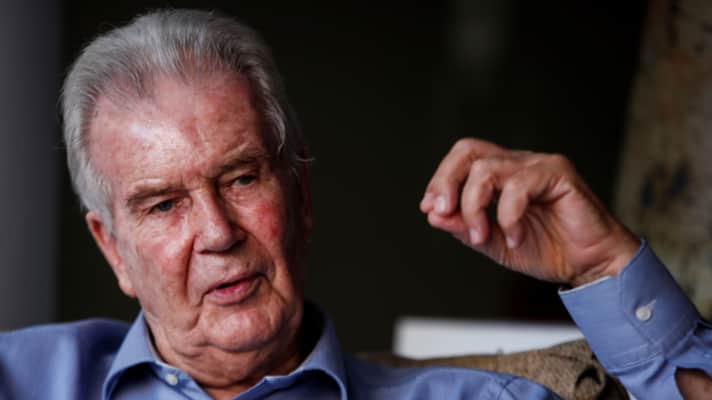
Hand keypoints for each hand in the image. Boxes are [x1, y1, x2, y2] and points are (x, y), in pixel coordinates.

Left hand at [419, 138, 639, 285]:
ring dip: (475, 207)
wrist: (592, 266)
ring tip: (482, 236)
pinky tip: (515, 237)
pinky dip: (508, 216)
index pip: (463, 159)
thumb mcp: (495, 244)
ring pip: (487, 169)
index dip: (441, 180)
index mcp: (503, 175)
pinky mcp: (559, 174)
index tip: (430, 209)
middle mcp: (519, 164)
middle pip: (469, 150)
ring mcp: (539, 166)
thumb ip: (466, 228)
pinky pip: (518, 186)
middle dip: (447, 179)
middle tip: (442, 211)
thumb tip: (433, 216)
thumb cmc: (550, 251)